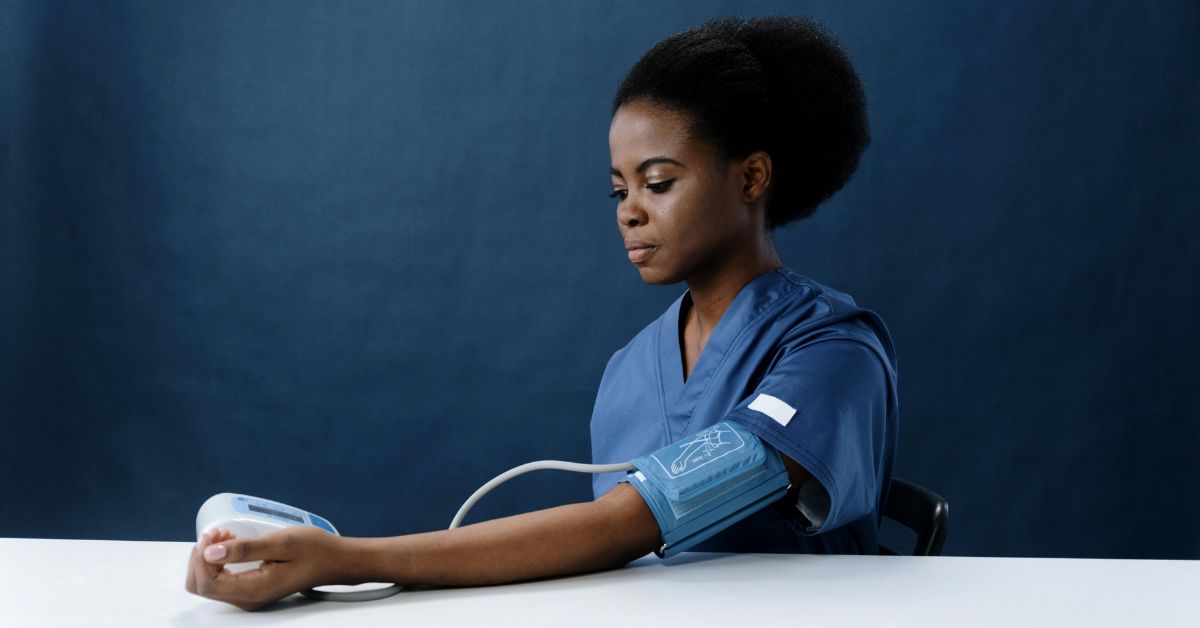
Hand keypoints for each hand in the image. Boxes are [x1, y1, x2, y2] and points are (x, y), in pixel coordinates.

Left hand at [185, 526, 351, 610]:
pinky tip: (231, 544)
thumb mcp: (281, 542)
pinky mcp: (249, 590)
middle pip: (200, 586)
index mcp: (254, 589)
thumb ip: (245, 549)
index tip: (216, 534)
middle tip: (220, 534)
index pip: (206, 583)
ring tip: (227, 536)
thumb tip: (210, 552)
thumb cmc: (314, 549)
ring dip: (208, 557)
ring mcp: (247, 597)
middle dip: (202, 556)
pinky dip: (217, 561)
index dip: (202, 557)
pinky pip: (219, 580)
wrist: (334, 561)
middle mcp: (247, 599)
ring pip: (207, 583)